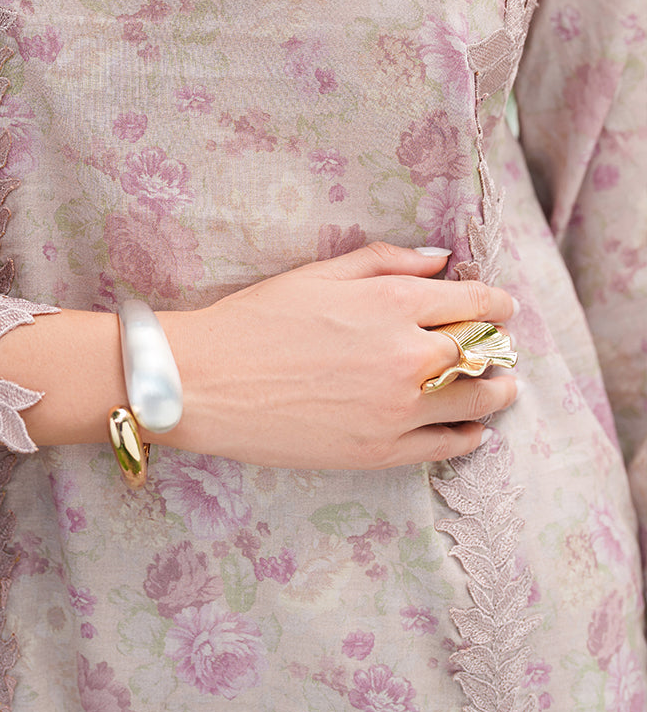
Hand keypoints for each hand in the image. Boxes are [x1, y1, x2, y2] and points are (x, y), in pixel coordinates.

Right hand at [158, 241, 517, 470]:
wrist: (208, 381)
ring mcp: (397, 408)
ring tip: (503, 390)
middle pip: (481, 351)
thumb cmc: (256, 318)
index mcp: (393, 303)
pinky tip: (473, 431)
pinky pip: (445, 446)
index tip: (504, 305)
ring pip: (474, 401)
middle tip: (502, 348)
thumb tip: (441, 260)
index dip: (496, 302)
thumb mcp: (321, 273)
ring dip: (497, 393)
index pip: (472, 301)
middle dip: (498, 347)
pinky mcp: (380, 450)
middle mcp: (407, 356)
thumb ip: (386, 261)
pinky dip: (469, 436)